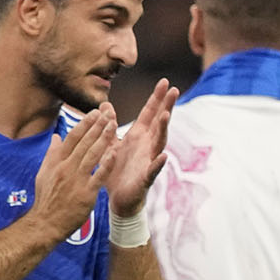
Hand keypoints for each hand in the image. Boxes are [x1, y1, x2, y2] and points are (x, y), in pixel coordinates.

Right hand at [27, 107, 113, 238]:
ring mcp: (76, 180)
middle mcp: (66, 168)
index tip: (95, 113)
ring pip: (92, 154)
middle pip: (84, 142)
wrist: (45, 223)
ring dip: (104, 138)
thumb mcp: (44, 174)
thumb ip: (51, 154)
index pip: (72, 138)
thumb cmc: (46, 199)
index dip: (85, 124)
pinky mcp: (86, 194)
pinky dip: (107, 162)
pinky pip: (99, 175)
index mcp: (56, 162)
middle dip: (97, 126)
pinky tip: (115, 151)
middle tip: (109, 113)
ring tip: (114, 125)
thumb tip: (55, 137)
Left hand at [105, 80, 175, 218]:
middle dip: (166, 106)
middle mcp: (146, 146)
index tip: (165, 81)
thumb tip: (104, 105)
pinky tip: (163, 156)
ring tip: (166, 116)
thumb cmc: (117, 169)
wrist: (118, 198)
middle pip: (159, 123)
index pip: (150, 113)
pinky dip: (158, 163)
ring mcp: (148, 160)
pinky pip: (153, 170)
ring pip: (159, 143)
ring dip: (163, 130)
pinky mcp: (145, 178)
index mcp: (138, 136)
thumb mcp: (110, 143)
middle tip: (174, 90)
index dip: (157, 98)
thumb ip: (109, 125)